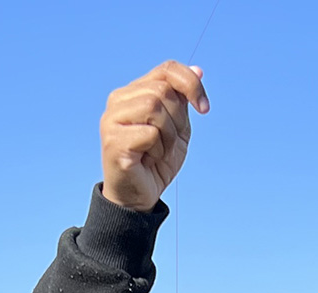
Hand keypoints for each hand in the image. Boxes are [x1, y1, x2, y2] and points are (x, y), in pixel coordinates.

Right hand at [100, 62, 209, 211]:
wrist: (139, 197)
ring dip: (168, 135)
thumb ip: (183, 101)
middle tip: (172, 142)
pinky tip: (149, 159)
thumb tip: (198, 70)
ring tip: (160, 151)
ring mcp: (112, 119)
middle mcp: (119, 99)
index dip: (191, 84)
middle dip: (178, 119)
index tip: (205, 109)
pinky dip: (158, 149)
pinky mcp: (114, 141)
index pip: (167, 69)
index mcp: (134, 92)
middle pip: (163, 90)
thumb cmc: (156, 163)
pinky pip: (149, 133)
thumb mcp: (177, 128)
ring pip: (154, 107)